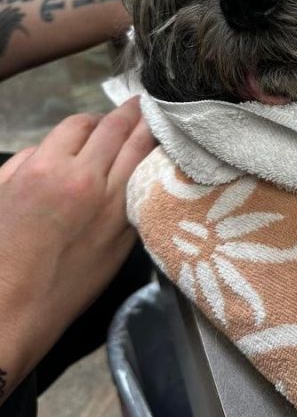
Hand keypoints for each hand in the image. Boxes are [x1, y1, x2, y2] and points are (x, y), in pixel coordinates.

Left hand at [0, 98, 154, 401]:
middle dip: (128, 112)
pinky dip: (55, 148)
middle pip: (110, 124)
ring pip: (73, 125)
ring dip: (92, 124)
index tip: (161, 114)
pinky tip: (59, 163)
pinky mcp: (7, 173)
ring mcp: (37, 169)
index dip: (153, 122)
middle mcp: (74, 174)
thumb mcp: (116, 249)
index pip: (139, 141)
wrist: (5, 308)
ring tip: (98, 132)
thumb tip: (147, 170)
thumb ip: (133, 203)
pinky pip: (39, 145)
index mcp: (108, 197)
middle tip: (137, 108)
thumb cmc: (67, 288)